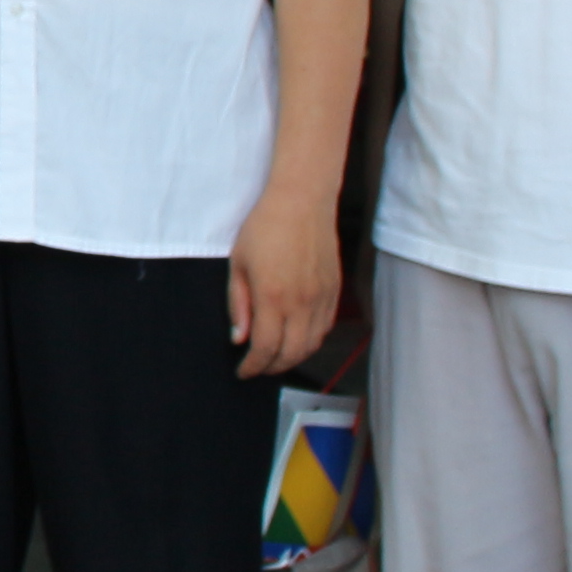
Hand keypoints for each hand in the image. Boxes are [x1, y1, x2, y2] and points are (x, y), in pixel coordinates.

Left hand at [224, 186, 337, 379]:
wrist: (302, 201)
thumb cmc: (265, 227)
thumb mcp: (238, 263)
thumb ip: (238, 304)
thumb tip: (239, 338)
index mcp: (273, 296)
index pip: (265, 348)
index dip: (253, 366)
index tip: (243, 370)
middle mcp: (301, 302)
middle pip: (291, 354)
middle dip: (272, 367)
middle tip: (257, 367)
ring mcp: (321, 297)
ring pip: (311, 344)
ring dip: (292, 358)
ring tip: (275, 357)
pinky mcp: (334, 290)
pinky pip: (325, 328)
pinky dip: (310, 341)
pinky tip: (297, 338)